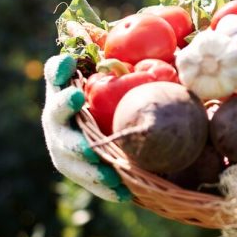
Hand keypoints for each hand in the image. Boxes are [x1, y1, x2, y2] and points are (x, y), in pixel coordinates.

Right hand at [41, 55, 130, 201]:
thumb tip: (181, 44)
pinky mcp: (76, 167)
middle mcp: (61, 115)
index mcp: (69, 89)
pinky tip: (123, 193)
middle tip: (78, 98)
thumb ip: (144, 63)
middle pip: (55, 110)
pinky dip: (104, 186)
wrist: (124, 133)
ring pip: (65, 150)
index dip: (59, 67)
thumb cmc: (131, 98)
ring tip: (99, 160)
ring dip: (81, 155)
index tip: (71, 60)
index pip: (56, 73)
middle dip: (63, 105)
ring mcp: (64, 142)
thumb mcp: (136, 80)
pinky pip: (87, 178)